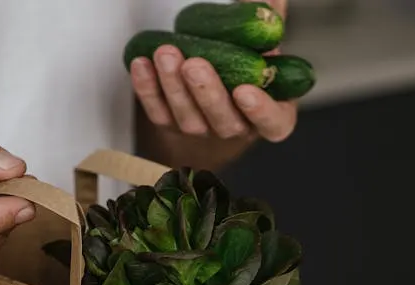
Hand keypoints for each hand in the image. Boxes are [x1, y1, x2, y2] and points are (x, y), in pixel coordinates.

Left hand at [130, 0, 296, 144]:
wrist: (217, 79)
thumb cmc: (246, 64)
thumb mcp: (262, 45)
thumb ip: (265, 24)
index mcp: (271, 114)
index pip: (272, 122)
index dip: (260, 112)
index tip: (245, 92)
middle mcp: (238, 128)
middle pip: (224, 122)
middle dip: (206, 93)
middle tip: (194, 66)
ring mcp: (204, 130)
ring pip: (188, 118)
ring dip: (174, 87)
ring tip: (166, 53)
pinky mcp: (173, 125)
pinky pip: (158, 112)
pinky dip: (148, 89)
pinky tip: (143, 63)